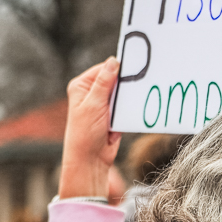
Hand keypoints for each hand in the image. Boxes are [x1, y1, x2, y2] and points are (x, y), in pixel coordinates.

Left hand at [58, 57, 122, 198]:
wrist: (91, 160)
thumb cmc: (85, 133)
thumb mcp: (94, 104)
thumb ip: (104, 82)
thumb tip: (113, 61)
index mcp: (82, 86)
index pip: (104, 69)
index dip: (118, 68)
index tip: (134, 67)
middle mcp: (91, 92)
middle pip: (114, 79)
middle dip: (124, 84)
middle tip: (139, 82)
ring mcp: (103, 103)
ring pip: (122, 92)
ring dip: (127, 98)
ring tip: (134, 99)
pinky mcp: (113, 114)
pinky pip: (126, 105)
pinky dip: (129, 108)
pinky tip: (133, 110)